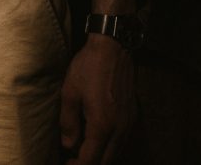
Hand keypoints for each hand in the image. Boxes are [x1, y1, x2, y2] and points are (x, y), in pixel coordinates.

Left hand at [59, 34, 134, 164]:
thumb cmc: (88, 68)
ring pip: (117, 155)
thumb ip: (68, 123)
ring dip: (101, 159)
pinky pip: (122, 144)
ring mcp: (129, 124)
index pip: (90, 160)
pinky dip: (110, 150)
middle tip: (73, 161)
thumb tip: (68, 146)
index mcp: (102, 125)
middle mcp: (119, 129)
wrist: (113, 47)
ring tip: (83, 154)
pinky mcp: (132, 118)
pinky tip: (97, 143)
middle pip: (106, 163)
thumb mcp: (70, 93)